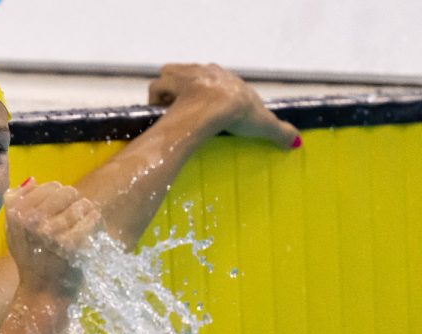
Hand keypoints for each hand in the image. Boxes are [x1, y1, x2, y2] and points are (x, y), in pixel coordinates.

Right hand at [3, 179, 101, 297]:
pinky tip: (91, 231)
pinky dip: (95, 222)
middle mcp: (31, 220)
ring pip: (82, 203)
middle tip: (72, 219)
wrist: (42, 293)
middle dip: (74, 202)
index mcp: (16, 213)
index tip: (58, 212)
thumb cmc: (30, 260)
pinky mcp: (71, 243)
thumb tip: (32, 181)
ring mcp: (52, 232)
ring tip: (81, 226)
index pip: (48, 187)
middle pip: (66, 191)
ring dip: (86, 213)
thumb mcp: (14, 232)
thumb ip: (16, 205)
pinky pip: (92, 217)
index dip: (58, 197)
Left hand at [149, 64, 299, 148]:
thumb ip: (280, 132)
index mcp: (228, 78)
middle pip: (195, 75)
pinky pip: (159, 85)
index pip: (219, 81)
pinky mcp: (171, 82)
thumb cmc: (241, 114)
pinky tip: (160, 110)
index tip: (212, 111)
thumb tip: (296, 142)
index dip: (214, 95)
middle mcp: (206, 71)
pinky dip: (157, 97)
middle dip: (192, 90)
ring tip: (171, 108)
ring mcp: (187, 74)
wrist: (218, 106)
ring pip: (172, 75)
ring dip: (170, 90)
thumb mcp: (265, 125)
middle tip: (191, 109)